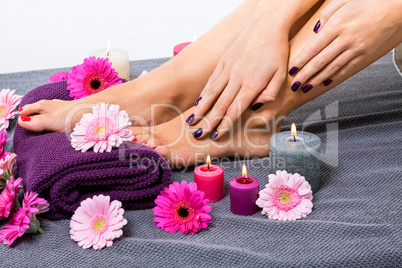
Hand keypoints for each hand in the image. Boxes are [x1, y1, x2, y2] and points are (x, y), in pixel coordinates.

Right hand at [189, 18, 288, 140]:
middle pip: (220, 104)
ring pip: (211, 92)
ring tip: (192, 120)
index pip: (235, 109)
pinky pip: (212, 79)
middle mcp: (237, 78)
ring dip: (201, 108)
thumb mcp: (281, 73)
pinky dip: (204, 92)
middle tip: (199, 134)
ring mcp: (228, 69)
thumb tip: (257, 107)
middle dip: (209, 121)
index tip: (216, 135)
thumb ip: (270, 92)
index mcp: (252, 84)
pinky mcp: (223, 61)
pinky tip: (199, 101)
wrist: (267, 25)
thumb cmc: (277, 51)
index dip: (225, 124)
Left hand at [289, 0, 401, 92]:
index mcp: (337, 25)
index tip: (292, 70)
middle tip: (294, 85)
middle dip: (306, 75)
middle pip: (321, 61)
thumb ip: (325, 14)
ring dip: (317, 79)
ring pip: (332, 68)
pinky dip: (335, 76)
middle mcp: (346, 39)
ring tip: (306, 87)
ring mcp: (356, 48)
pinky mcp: (364, 54)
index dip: (301, 61)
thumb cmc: (366, 1)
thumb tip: (315, 30)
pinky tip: (325, 83)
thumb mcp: (342, 1)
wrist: (394, 6)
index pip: (314, 48)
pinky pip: (347, 68)